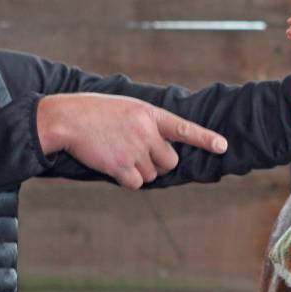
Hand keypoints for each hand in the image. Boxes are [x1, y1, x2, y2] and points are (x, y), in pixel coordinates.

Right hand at [37, 93, 227, 189]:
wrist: (68, 119)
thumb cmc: (95, 112)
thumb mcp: (127, 107)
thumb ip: (146, 123)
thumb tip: (160, 146)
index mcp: (149, 114)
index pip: (183, 128)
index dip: (205, 138)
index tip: (223, 146)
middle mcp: (146, 132)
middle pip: (170, 161)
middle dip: (160, 163)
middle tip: (143, 155)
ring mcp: (134, 151)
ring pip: (153, 174)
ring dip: (140, 171)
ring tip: (119, 153)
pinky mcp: (120, 167)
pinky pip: (136, 183)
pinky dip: (128, 180)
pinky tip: (113, 164)